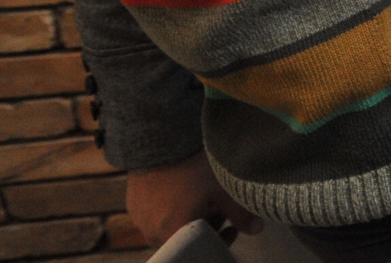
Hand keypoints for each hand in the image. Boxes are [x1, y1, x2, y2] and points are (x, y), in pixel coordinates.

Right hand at [126, 152, 261, 245]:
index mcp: (174, 235)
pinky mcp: (132, 206)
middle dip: (205, 226)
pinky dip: (169, 209)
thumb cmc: (193, 167)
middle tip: (218, 207)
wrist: (159, 141)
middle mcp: (152, 233)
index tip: (231, 227)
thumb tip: (258, 230)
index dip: (219, 239)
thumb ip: (240, 214)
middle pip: (184, 238)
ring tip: (200, 195)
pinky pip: (154, 216)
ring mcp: (140, 220)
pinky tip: (181, 190)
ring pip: (168, 227)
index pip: (201, 248)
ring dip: (186, 217)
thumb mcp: (222, 189)